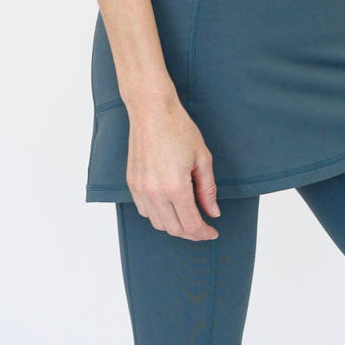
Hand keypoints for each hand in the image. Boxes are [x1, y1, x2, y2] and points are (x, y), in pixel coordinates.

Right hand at [126, 92, 220, 238]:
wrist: (151, 111)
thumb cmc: (178, 129)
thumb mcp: (202, 158)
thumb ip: (208, 190)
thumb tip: (212, 211)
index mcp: (175, 187)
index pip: (191, 224)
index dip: (204, 233)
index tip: (213, 232)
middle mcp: (155, 192)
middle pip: (174, 229)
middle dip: (191, 233)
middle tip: (203, 227)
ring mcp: (140, 189)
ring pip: (157, 223)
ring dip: (174, 225)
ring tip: (188, 217)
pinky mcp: (132, 183)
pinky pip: (144, 211)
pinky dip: (158, 215)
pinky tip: (169, 207)